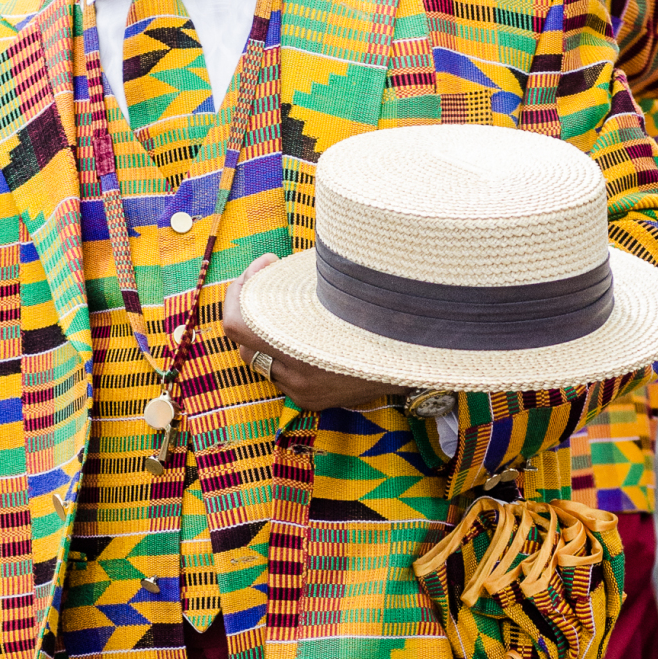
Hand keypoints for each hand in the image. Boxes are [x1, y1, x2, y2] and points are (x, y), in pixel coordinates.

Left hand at [222, 255, 402, 410]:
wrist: (421, 358)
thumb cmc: (382, 310)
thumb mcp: (343, 286)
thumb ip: (305, 278)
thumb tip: (278, 258)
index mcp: (298, 343)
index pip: (236, 324)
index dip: (239, 290)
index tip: (263, 265)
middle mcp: (295, 374)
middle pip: (244, 340)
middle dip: (253, 309)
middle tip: (273, 278)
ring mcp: (302, 390)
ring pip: (262, 359)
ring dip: (268, 333)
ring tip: (290, 305)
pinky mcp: (312, 400)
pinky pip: (282, 374)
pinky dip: (286, 353)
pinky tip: (306, 332)